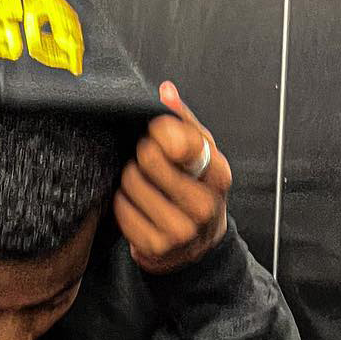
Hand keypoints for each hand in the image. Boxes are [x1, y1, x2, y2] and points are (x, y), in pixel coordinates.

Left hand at [114, 81, 231, 273]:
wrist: (200, 243)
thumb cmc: (199, 189)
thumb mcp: (202, 153)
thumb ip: (184, 121)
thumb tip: (165, 92)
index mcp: (218, 175)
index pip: (180, 140)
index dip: (161, 132)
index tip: (158, 135)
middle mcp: (204, 206)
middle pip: (150, 158)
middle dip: (143, 155)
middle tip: (148, 161)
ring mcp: (181, 231)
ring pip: (132, 184)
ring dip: (130, 179)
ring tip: (142, 183)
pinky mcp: (157, 248)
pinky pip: (122, 211)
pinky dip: (123, 203)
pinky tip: (136, 203)